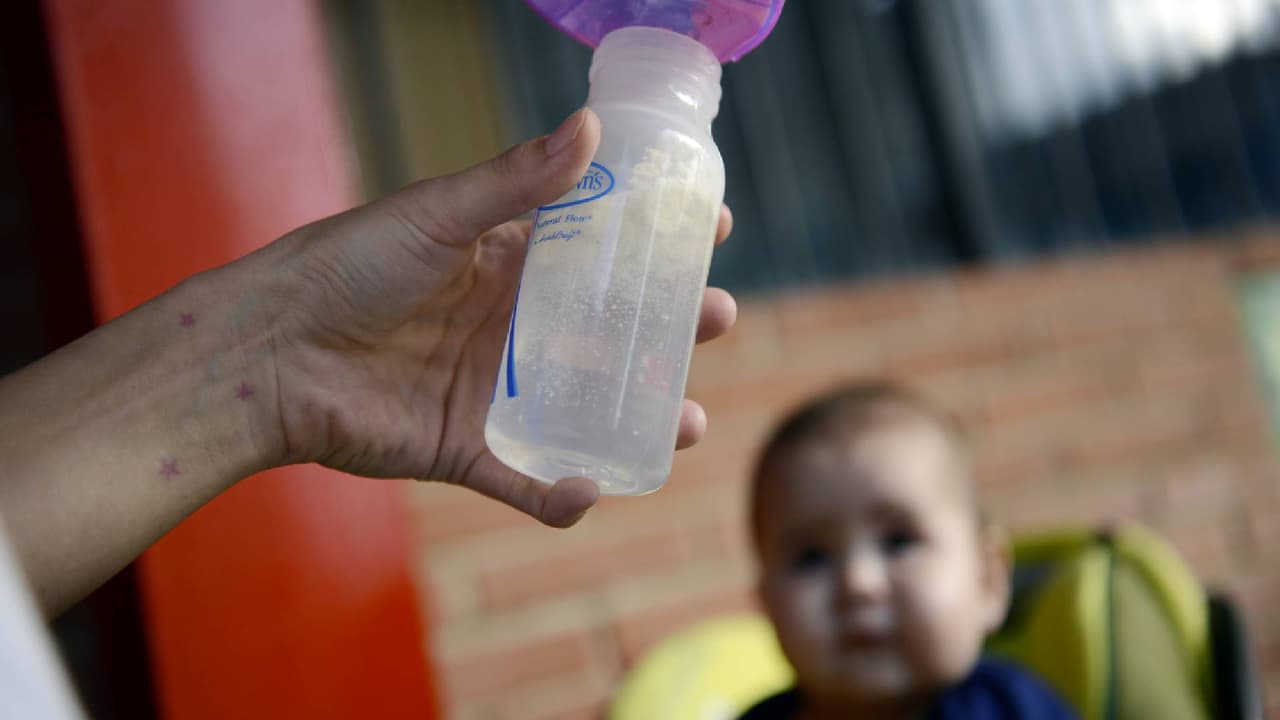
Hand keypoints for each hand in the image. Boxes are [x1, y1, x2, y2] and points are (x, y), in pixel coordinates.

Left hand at [263, 109, 736, 526]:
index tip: (710, 230)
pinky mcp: (464, 449)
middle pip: (609, 332)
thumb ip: (512, 183)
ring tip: (687, 420)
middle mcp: (510, 328)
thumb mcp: (435, 217)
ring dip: (639, 420)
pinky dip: (559, 495)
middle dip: (669, 331)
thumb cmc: (344, 268)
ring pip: (585, 410)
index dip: (654, 244)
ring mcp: (493, 391)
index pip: (598, 252)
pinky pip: (524, 478)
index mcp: (506, 264)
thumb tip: (591, 128)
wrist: (267, 353)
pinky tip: (591, 491)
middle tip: (715, 318)